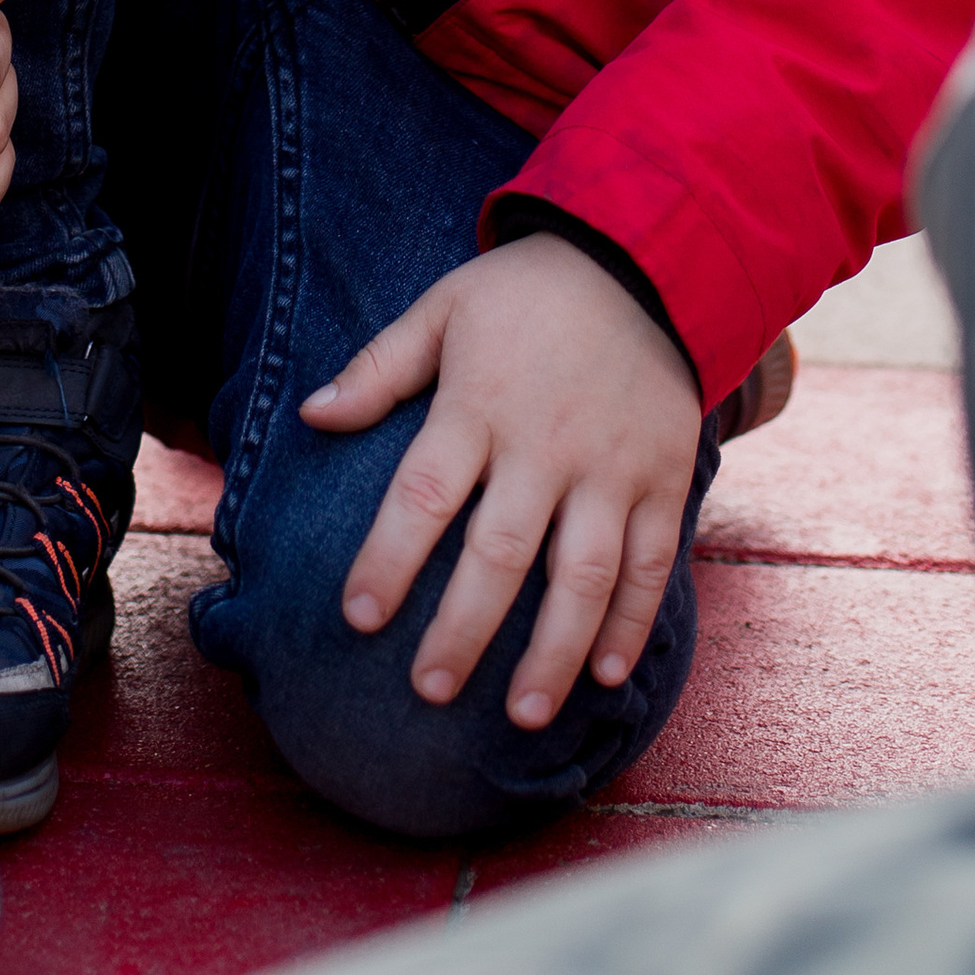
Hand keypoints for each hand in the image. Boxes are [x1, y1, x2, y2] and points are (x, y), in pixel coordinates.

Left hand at [300, 232, 702, 731]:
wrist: (645, 259)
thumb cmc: (526, 292)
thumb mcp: (444, 307)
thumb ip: (379, 367)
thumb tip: (310, 414)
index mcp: (480, 404)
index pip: (424, 495)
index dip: (388, 559)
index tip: (357, 617)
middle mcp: (546, 445)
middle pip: (499, 555)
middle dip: (462, 631)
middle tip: (430, 690)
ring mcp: (612, 468)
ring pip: (583, 577)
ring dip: (552, 652)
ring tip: (521, 715)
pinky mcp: (663, 479)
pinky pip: (652, 563)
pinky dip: (632, 623)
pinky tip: (605, 674)